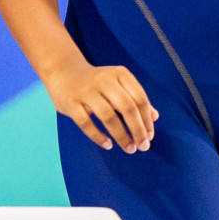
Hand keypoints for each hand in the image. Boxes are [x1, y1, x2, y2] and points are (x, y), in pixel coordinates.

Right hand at [43, 59, 157, 152]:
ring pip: (108, 116)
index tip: (149, 136)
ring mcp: (86, 91)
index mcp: (120, 74)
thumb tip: (154, 117)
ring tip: (129, 148)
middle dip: (137, 129)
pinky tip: (108, 145)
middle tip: (142, 146)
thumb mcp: (118, 83)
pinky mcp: (71, 103)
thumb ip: (135, 98)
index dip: (146, 119)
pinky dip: (98, 136)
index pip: (139, 98)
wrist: (63, 71)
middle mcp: (104, 80)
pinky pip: (86, 123)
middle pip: (127, 107)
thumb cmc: (96, 82)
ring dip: (121, 135)